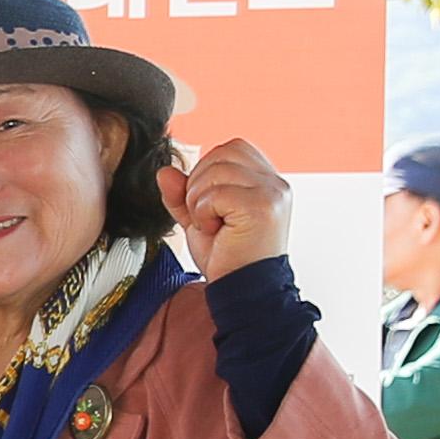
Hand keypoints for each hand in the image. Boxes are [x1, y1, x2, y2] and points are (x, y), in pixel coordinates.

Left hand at [166, 137, 289, 276]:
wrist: (242, 290)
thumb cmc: (227, 258)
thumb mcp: (199, 220)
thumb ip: (183, 194)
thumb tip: (164, 171)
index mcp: (266, 180)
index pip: (231, 148)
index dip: (207, 171)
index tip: (211, 205)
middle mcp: (275, 182)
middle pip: (220, 153)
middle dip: (199, 185)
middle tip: (209, 218)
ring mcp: (272, 192)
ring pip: (214, 170)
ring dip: (199, 201)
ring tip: (213, 225)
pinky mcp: (262, 206)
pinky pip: (214, 193)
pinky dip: (203, 213)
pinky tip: (217, 231)